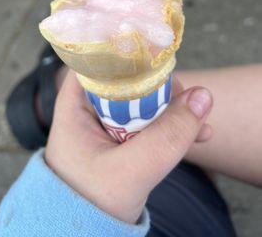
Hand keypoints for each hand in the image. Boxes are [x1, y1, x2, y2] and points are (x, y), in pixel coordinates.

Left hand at [45, 70, 212, 223]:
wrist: (82, 232)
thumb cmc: (88, 203)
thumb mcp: (130, 171)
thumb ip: (166, 138)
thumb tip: (202, 97)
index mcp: (75, 105)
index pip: (99, 62)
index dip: (130, 58)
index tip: (161, 65)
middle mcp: (91, 108)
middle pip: (128, 79)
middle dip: (161, 88)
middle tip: (186, 101)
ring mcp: (109, 123)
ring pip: (144, 101)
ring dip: (173, 109)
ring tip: (197, 123)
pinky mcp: (124, 138)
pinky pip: (151, 123)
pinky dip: (172, 126)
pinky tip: (197, 134)